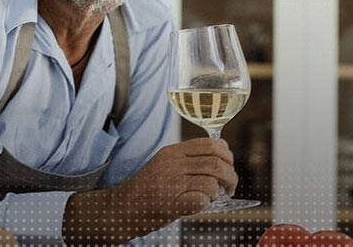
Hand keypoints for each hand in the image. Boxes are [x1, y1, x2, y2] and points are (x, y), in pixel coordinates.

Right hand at [62, 137, 236, 244]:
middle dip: (231, 176)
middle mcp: (173, 164)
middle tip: (230, 187)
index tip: (228, 166)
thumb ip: (187, 159)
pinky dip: (206, 204)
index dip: (226, 155)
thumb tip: (220, 156)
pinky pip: (202, 200)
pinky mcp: (171, 203)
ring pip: (212, 181)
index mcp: (172, 152)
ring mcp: (171, 183)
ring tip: (212, 198)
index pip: (210, 144)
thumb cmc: (146, 189)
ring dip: (218, 192)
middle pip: (216, 162)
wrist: (121, 209)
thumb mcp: (164, 164)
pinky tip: (198, 205)